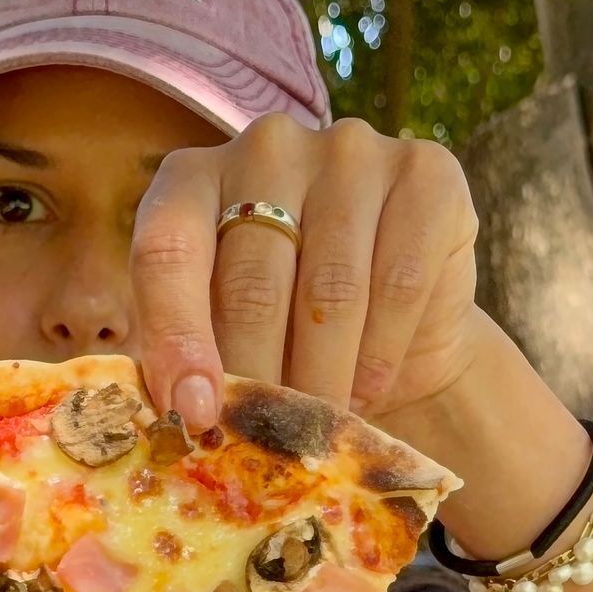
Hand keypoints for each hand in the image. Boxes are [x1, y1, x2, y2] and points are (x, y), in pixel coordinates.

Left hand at [128, 111, 483, 429]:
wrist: (400, 327)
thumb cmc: (287, 334)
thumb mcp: (222, 339)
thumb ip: (186, 360)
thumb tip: (178, 411)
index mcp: (192, 179)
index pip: (167, 249)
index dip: (176, 336)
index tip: (194, 412)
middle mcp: (267, 146)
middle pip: (252, 281)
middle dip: (258, 379)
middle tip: (266, 445)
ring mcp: (350, 151)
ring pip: (329, 292)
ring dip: (323, 379)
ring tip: (319, 429)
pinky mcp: (426, 174)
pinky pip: (399, 283)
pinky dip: (380, 354)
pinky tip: (368, 389)